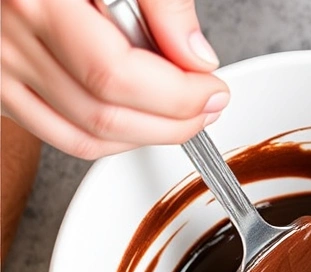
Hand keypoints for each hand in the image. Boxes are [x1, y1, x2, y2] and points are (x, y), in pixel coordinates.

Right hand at [1, 0, 229, 159]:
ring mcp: (2, 68)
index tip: (212, 90)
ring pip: (85, 135)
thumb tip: (196, 57)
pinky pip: (62, 136)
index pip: (114, 73)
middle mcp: (9, 39)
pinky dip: (113, 140)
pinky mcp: (3, 90)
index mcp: (37, 0)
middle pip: (103, 112)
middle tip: (208, 107)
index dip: (175, 94)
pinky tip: (144, 122)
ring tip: (184, 116)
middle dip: (172, 122)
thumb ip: (162, 3)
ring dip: (147, 136)